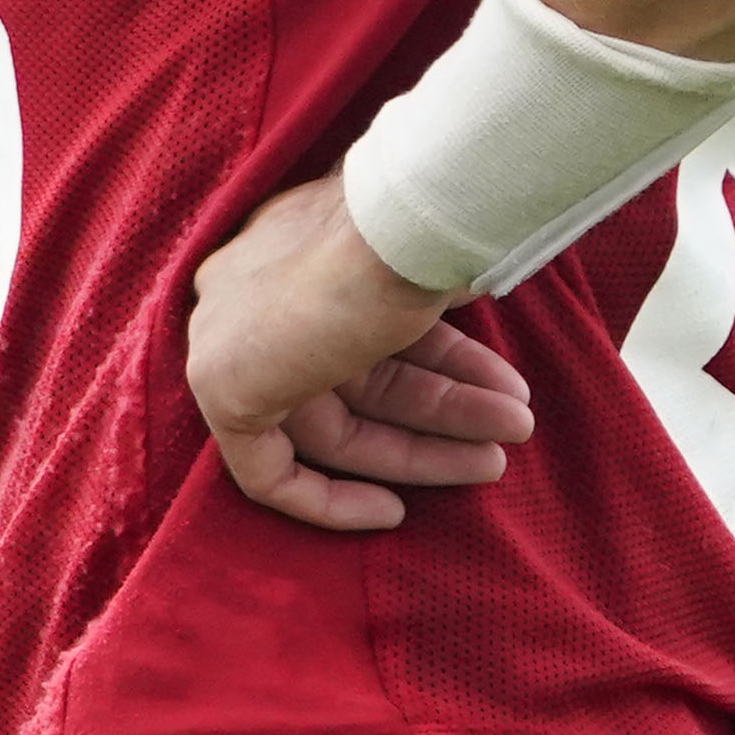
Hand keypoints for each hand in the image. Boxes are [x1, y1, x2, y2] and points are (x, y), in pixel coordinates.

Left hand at [186, 173, 536, 531]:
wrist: (403, 223)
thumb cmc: (428, 227)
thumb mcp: (439, 259)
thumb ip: (436, 292)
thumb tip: (473, 292)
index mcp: (300, 246)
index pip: (362, 330)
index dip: (433, 366)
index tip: (491, 386)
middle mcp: (257, 288)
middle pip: (355, 380)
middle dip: (443, 410)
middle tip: (514, 426)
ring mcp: (231, 334)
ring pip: (332, 420)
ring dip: (426, 441)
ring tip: (507, 442)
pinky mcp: (221, 385)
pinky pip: (265, 469)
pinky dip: (327, 500)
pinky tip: (393, 512)